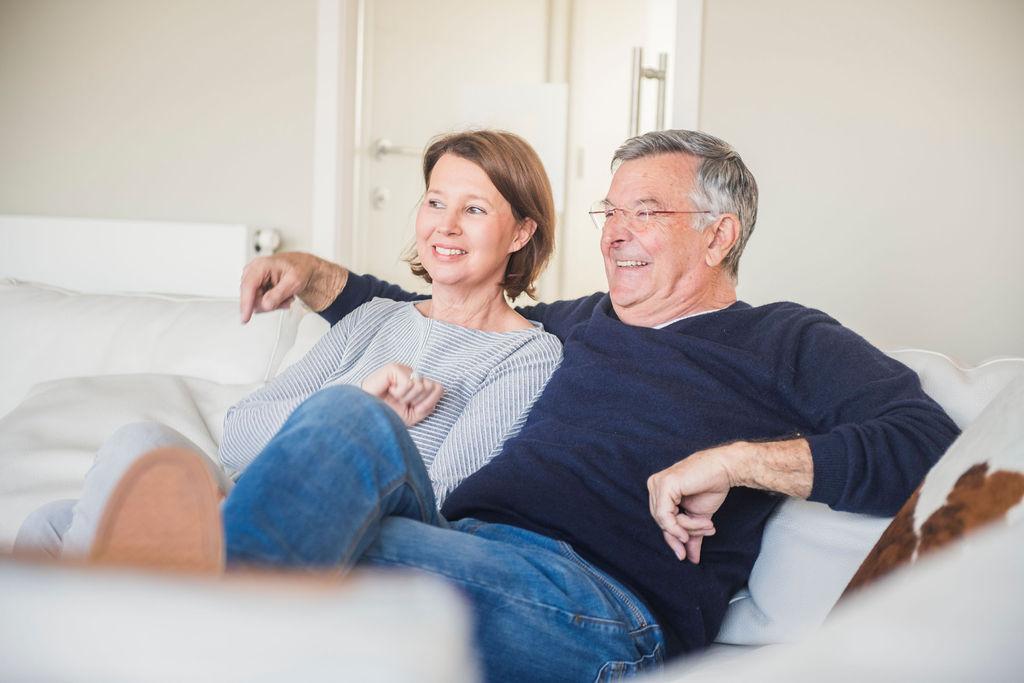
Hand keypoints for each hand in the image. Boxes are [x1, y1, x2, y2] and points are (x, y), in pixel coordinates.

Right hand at [239, 252, 347, 322]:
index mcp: (260, 266)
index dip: (246, 303)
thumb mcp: (294, 282)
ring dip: (273, 304)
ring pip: (256, 303)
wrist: (301, 267)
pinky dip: (272, 303)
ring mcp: (252, 280)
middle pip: (252, 298)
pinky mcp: (255, 288)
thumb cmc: (299, 269)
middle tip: (285, 300)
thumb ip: (279, 294)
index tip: (245, 317)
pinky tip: (281, 297)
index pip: (248, 286)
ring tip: (286, 296)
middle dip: (270, 304)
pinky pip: (259, 303)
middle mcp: (252, 272)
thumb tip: (265, 305)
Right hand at [360, 363, 443, 426]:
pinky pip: (408, 383)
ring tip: (394, 397)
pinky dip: (399, 393)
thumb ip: (428, 406)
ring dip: (406, 398)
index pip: (439, 388)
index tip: (415, 408)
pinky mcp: (395, 367)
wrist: (367, 413)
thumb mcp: (412, 416)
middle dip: (417, 401)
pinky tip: (389, 390)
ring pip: (421, 386)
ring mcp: (404, 369)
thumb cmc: (387, 413)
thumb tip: (439, 392)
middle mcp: (413, 374)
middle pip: (431, 387)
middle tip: (402, 402)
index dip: (429, 402)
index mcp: (418, 384)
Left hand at [647, 444, 743, 563]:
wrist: (726, 469)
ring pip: (665, 521)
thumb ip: (691, 535)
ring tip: (709, 524)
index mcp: (659, 491)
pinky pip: (666, 516)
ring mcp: (657, 484)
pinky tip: (702, 522)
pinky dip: (682, 525)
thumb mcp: (698, 517)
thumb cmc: (712, 487)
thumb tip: (690, 558)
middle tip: (708, 532)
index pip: (661, 521)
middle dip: (685, 533)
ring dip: (689, 528)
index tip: (684, 555)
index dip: (673, 539)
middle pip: (662, 523)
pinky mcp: (664, 484)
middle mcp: (655, 486)